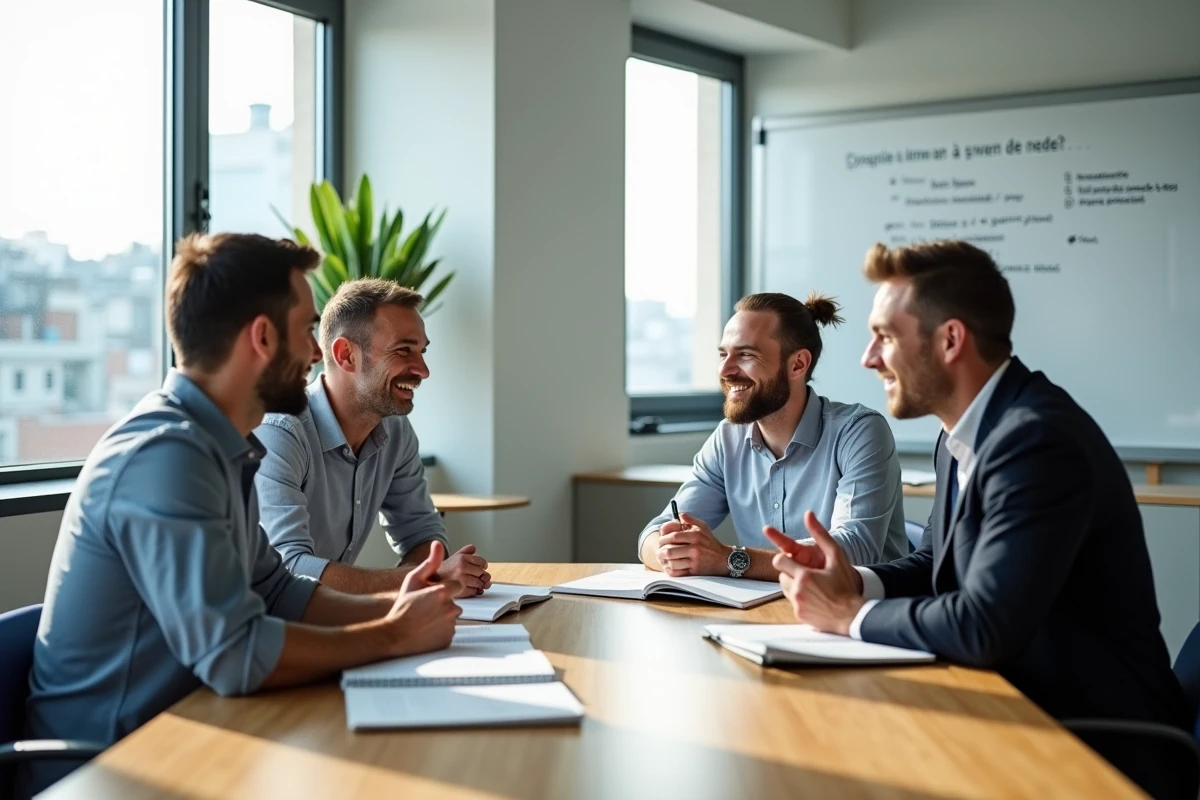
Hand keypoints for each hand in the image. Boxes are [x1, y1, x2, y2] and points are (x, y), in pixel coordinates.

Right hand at [384, 542, 461, 656]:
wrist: (394, 635)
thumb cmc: (402, 607)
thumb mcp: (413, 580)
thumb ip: (430, 562)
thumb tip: (438, 544)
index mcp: (443, 592)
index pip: (458, 586)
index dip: (446, 590)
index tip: (434, 594)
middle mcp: (450, 608)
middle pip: (455, 602)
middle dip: (444, 604)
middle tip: (426, 608)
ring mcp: (450, 625)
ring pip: (452, 617)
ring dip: (443, 618)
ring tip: (425, 619)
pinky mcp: (449, 638)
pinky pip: (449, 631)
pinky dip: (441, 631)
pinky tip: (428, 629)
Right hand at [438, 544, 491, 596]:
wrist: (429, 582)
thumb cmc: (442, 570)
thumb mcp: (453, 557)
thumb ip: (464, 551)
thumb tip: (474, 548)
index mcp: (461, 558)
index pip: (482, 562)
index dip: (482, 566)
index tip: (480, 568)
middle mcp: (461, 567)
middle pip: (482, 573)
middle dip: (482, 576)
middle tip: (478, 577)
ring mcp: (461, 580)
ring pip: (479, 583)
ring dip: (480, 585)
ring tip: (474, 584)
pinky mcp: (460, 591)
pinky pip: (474, 592)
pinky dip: (475, 592)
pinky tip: (470, 589)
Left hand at [656, 512, 730, 576]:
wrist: (723, 559)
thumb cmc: (711, 542)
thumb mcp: (703, 527)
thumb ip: (690, 520)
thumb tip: (679, 514)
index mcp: (695, 536)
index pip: (673, 536)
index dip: (663, 538)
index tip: (660, 540)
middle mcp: (695, 549)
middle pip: (670, 551)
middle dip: (660, 551)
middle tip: (658, 551)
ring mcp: (695, 561)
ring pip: (672, 563)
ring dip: (664, 561)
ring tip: (661, 559)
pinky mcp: (695, 572)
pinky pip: (677, 573)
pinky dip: (670, 570)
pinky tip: (668, 566)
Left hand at [764, 511, 864, 634]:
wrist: (854, 615)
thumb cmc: (846, 586)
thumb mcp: (837, 557)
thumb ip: (820, 534)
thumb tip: (808, 514)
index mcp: (804, 576)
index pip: (779, 561)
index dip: (787, 559)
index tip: (796, 561)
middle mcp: (797, 591)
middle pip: (781, 575)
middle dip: (791, 572)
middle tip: (809, 574)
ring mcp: (797, 605)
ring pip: (785, 589)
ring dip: (794, 585)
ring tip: (813, 586)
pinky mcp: (799, 616)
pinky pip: (792, 603)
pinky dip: (800, 599)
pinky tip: (815, 598)